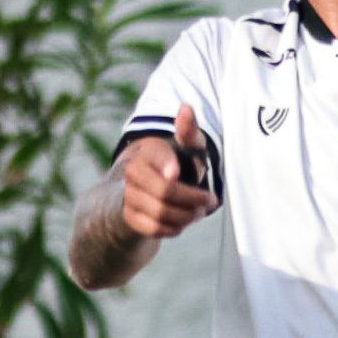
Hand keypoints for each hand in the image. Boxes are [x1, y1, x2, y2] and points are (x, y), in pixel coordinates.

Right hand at [121, 108, 221, 238]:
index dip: (168, 165)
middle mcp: (133, 172)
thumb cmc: (177, 165)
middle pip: (164, 191)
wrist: (149, 192)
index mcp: (148, 152)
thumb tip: (186, 108)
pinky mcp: (128, 217)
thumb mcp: (187, 147)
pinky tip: (181, 223)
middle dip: (193, 199)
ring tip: (198, 212)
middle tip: (209, 200)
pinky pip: (153, 229)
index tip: (177, 172)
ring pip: (161, 212)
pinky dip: (173, 229)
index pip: (157, 156)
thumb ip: (188, 131)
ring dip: (187, 216)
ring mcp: (128, 195)